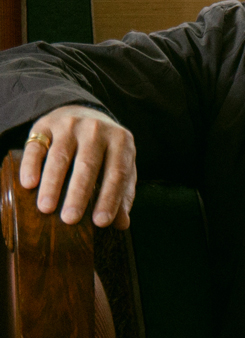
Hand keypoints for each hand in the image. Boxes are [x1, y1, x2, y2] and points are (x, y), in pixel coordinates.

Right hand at [18, 105, 135, 227]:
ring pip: (60, 156)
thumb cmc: (105, 150)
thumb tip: (122, 224)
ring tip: (46, 208)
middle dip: (79, 194)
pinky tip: (29, 183)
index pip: (118, 173)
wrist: (83, 113)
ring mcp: (70, 125)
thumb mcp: (121, 166)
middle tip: (70, 219)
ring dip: (52, 184)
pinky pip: (36, 146)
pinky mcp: (45, 124)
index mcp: (121, 141)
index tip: (101, 222)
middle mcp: (96, 130)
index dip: (110, 198)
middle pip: (87, 165)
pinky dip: (31, 165)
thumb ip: (123, 193)